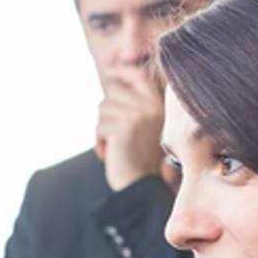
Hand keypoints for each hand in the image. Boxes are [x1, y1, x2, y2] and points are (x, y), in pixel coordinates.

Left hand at [93, 65, 168, 192]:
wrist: (140, 186)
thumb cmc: (138, 157)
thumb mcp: (142, 125)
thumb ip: (134, 103)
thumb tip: (113, 76)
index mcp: (158, 105)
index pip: (139, 75)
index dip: (123, 71)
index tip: (109, 72)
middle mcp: (151, 107)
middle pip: (113, 92)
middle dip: (107, 112)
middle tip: (115, 134)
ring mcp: (138, 116)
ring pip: (102, 108)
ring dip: (102, 128)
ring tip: (114, 145)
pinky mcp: (123, 128)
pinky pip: (98, 126)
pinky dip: (98, 141)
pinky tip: (109, 153)